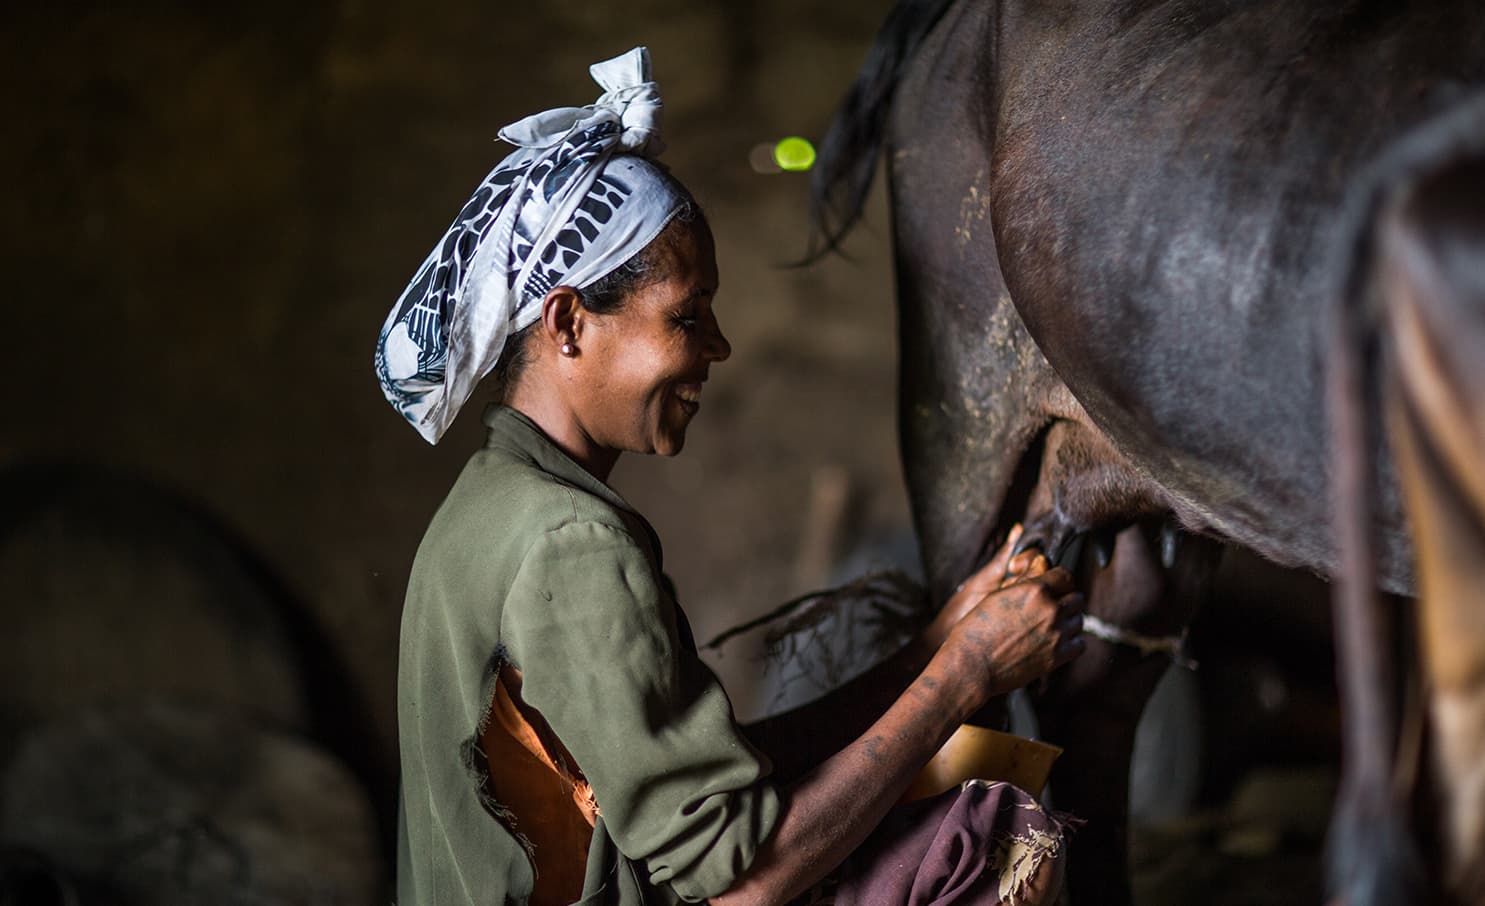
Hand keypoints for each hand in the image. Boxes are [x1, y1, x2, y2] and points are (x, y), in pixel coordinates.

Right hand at [934, 526, 1086, 698]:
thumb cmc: (977, 630)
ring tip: (1049, 627)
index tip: (1054, 588)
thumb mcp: (998, 595)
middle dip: (1065, 601)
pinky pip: (1079, 644)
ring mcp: (1057, 634)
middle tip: (1050, 609)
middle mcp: (1051, 609)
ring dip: (1067, 622)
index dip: (1059, 581)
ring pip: (1079, 620)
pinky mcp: (1057, 657)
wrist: (972, 665)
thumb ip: (1025, 581)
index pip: (1065, 576)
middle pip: (1077, 598)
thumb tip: (1042, 564)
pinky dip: (1070, 643)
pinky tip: (1054, 642)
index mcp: (1036, 590)